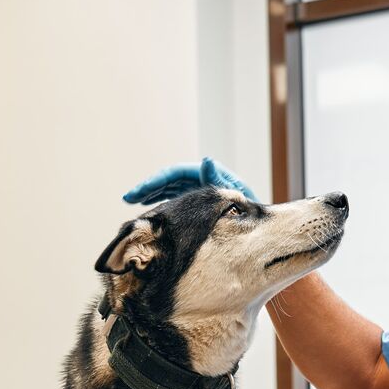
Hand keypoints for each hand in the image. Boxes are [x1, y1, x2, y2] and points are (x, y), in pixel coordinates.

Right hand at [122, 156, 256, 204]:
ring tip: (132, 201)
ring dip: (152, 193)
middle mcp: (204, 179)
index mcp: (210, 174)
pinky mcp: (201, 201)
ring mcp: (201, 190)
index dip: (155, 181)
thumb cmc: (251, 212)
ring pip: (170, 188)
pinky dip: (162, 201)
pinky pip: (176, 198)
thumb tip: (206, 160)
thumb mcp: (235, 196)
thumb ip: (219, 180)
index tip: (138, 193)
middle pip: (170, 179)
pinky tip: (149, 207)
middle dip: (148, 187)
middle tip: (127, 198)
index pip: (176, 173)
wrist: (261, 228)